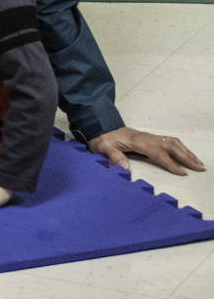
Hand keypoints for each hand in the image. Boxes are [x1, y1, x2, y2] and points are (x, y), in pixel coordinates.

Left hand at [88, 126, 205, 176]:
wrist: (99, 125)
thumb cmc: (102, 138)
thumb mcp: (102, 147)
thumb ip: (113, 156)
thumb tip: (125, 168)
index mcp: (137, 140)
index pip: (158, 153)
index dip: (170, 163)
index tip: (182, 173)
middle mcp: (147, 137)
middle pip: (171, 146)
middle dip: (187, 157)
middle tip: (200, 168)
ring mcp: (150, 136)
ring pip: (173, 142)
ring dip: (187, 152)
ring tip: (198, 163)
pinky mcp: (150, 138)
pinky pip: (170, 141)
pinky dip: (181, 148)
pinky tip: (187, 155)